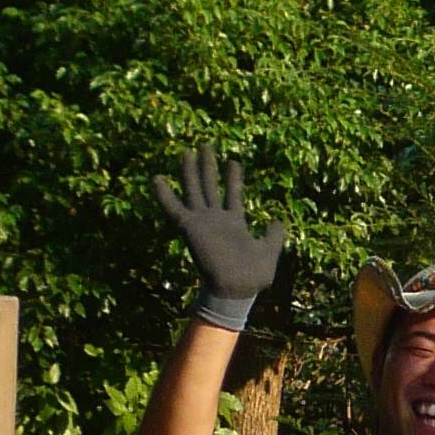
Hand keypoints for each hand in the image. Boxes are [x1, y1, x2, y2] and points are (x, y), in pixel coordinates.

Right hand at [151, 145, 288, 329]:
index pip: (233, 194)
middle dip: (208, 166)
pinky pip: (173, 209)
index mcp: (235, 224)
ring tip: (187, 151)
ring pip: (195, 191)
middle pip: (211, 186)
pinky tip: (157, 178)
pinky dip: (164, 195)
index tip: (233, 160)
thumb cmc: (254, 276)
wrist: (236, 290)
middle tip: (205, 145)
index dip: (233, 177)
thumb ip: (273, 235)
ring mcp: (203, 223)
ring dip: (191, 171)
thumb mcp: (270, 252)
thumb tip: (277, 221)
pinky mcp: (190, 228)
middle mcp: (217, 220)